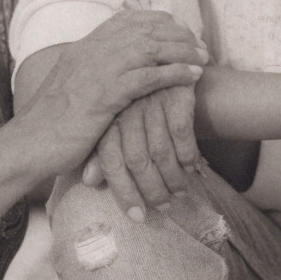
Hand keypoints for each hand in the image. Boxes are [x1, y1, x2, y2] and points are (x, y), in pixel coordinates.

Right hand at [12, 11, 205, 177]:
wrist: (27, 144)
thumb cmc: (47, 125)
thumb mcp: (67, 89)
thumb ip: (87, 74)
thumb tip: (105, 73)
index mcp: (81, 48)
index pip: (124, 20)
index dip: (155, 20)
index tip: (178, 26)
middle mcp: (90, 52)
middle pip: (143, 29)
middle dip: (176, 33)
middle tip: (200, 43)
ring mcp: (97, 71)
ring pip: (149, 48)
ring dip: (181, 50)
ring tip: (203, 57)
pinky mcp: (104, 95)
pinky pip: (147, 76)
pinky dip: (174, 73)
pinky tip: (192, 77)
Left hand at [79, 83, 201, 221]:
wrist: (169, 64)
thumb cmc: (139, 102)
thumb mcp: (115, 121)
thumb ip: (101, 150)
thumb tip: (88, 181)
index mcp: (107, 119)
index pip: (111, 160)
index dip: (123, 190)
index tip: (136, 216)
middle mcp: (127, 110)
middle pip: (137, 160)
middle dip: (152, 190)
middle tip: (164, 208)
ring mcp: (151, 102)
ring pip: (160, 150)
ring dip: (173, 178)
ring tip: (181, 194)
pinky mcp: (176, 95)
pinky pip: (181, 133)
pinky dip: (187, 155)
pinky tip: (192, 169)